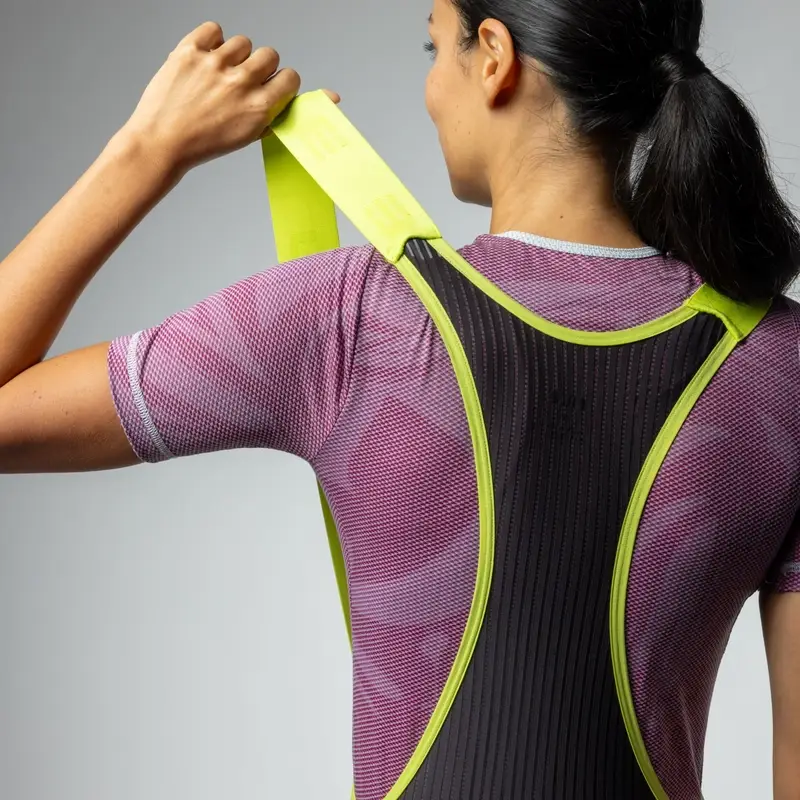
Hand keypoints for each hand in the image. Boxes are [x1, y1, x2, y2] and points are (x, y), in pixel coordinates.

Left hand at [121, 21, 339, 176]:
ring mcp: (214, 64)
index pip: (290, 77)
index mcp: (260, 107)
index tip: (270, 88)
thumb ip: (278, 114)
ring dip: (234, 55)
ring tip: (218, 75)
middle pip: (269, 55)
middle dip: (259, 67)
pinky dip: (210, 41)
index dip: (281, 82)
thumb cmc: (204, 143)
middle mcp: (241, 83)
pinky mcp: (190, 50)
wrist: (161, 143)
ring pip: (242, 42)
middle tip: (242, 82)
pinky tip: (205, 60)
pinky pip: (213, 29)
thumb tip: (318, 99)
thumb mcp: (248, 135)